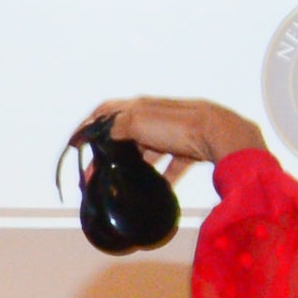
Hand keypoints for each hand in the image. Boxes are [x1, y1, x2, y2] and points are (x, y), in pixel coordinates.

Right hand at [84, 94, 262, 170]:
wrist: (222, 135)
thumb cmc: (179, 126)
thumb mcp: (138, 122)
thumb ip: (116, 126)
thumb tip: (103, 133)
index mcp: (140, 106)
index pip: (107, 112)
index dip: (89, 126)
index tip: (76, 143)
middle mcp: (156, 117)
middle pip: (126, 136)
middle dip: (110, 155)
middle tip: (96, 175)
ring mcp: (174, 133)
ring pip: (149, 150)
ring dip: (136, 166)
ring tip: (123, 184)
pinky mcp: (191, 150)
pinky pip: (174, 165)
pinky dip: (165, 177)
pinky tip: (160, 190)